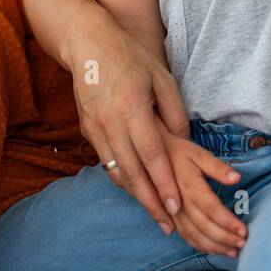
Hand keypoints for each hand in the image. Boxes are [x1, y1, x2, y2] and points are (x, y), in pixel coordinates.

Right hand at [63, 1, 187, 234]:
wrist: (87, 44)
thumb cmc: (130, 57)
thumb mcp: (161, 78)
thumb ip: (174, 112)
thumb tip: (184, 142)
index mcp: (132, 107)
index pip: (151, 154)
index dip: (164, 182)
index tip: (177, 206)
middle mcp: (110, 122)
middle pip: (132, 171)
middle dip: (151, 201)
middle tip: (169, 225)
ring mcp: (95, 127)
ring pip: (116, 171)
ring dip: (136, 196)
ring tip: (155, 216)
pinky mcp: (87, 130)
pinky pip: (106, 162)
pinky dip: (122, 181)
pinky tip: (137, 193)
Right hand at [166, 136, 248, 255]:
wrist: (149, 156)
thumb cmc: (179, 153)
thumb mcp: (198, 154)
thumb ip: (217, 167)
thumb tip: (237, 178)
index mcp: (188, 185)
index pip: (211, 208)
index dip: (227, 222)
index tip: (244, 231)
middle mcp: (178, 203)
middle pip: (203, 226)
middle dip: (224, 238)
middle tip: (243, 245)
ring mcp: (172, 213)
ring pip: (193, 236)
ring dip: (214, 247)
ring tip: (233, 252)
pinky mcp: (169, 218)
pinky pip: (184, 236)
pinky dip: (200, 246)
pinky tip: (214, 250)